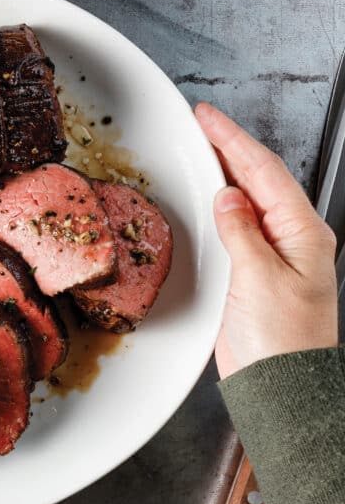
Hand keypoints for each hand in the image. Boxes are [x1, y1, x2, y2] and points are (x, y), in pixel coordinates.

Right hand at [195, 103, 338, 377]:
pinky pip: (237, 227)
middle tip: (200, 124)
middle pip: (259, 179)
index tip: (207, 117)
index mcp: (303, 233)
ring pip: (248, 200)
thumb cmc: (283, 341)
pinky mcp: (254, 274)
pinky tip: (208, 201)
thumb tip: (228, 197)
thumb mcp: (260, 279)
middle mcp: (292, 239)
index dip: (233, 140)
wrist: (280, 386)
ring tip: (201, 150)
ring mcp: (274, 256)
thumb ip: (242, 233)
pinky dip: (220, 206)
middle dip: (229, 148)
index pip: (264, 171)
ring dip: (225, 172)